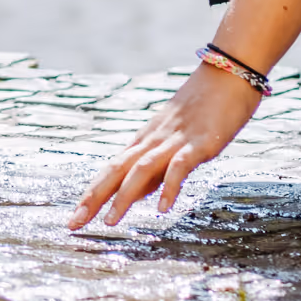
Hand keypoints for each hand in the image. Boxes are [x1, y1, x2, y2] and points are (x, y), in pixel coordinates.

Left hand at [69, 61, 260, 229]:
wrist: (226, 75)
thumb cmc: (202, 109)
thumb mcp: (174, 140)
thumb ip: (157, 166)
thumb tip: (142, 195)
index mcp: (144, 141)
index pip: (111, 170)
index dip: (92, 194)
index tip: (75, 218)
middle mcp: (152, 140)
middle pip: (115, 170)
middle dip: (93, 198)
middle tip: (74, 224)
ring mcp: (174, 141)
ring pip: (140, 169)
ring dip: (123, 196)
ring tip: (110, 222)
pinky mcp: (198, 143)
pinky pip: (179, 166)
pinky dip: (169, 187)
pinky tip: (162, 209)